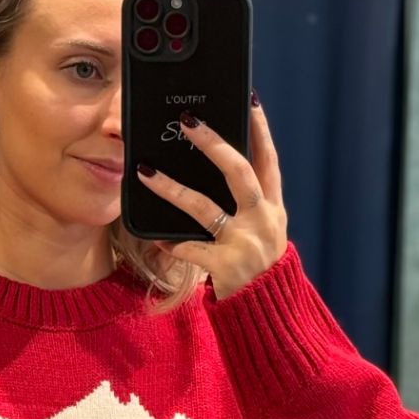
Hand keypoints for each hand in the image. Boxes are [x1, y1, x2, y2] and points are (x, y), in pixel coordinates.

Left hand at [137, 99, 286, 300]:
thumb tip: (220, 170)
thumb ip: (247, 207)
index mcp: (274, 209)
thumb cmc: (259, 270)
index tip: (249, 101)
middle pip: (238, 172)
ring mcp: (246, 243)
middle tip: (187, 121)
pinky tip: (155, 238)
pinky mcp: (227, 267)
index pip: (268, 161)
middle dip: (213, 143)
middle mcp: (264, 221)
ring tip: (144, 172)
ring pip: (203, 207)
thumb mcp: (263, 233)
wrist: (270, 317)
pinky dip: (171, 242)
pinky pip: (189, 248)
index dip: (260, 130)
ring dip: (171, 188)